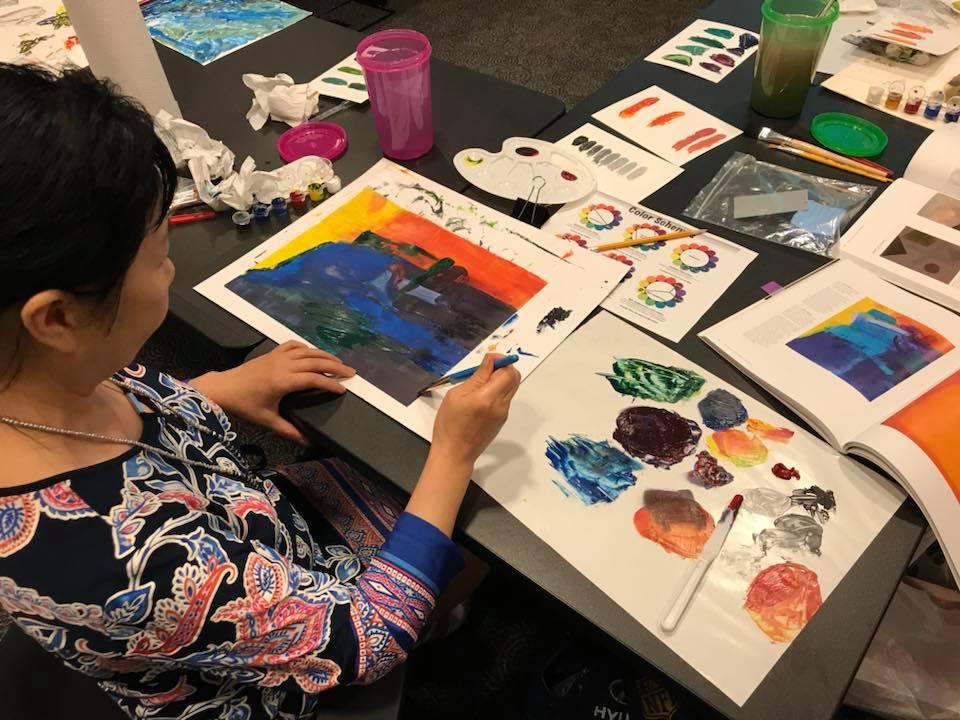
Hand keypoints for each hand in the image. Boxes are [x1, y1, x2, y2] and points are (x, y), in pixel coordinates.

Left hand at [192, 341, 354, 443]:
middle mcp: (283, 365)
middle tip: (351, 372)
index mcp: (283, 381)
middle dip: (335, 366)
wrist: (222, 389)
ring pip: (307, 351)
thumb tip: (308, 441)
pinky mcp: (271, 353)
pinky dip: (306, 347)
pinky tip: (313, 352)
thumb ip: (289, 431)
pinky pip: (293, 345)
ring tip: (339, 362)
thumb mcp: (268, 421)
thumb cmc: (244, 406)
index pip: (314, 379)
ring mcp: (277, 356)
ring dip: (324, 355)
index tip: (343, 389)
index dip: (330, 384)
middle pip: (315, 361)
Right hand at [430, 353, 520, 467]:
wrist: (455, 453)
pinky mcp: (502, 419)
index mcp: (487, 397)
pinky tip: (481, 396)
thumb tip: (490, 361)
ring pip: (511, 387)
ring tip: (481, 383)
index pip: (506, 371)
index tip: (488, 359)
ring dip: (501, 379)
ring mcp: (503, 413)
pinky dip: (498, 391)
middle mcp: (500, 404)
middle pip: (514, 377)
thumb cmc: (449, 424)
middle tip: (486, 369)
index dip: (499, 360)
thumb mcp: (456, 395)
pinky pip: (506, 398)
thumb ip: (476, 377)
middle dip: (503, 368)